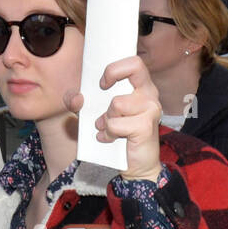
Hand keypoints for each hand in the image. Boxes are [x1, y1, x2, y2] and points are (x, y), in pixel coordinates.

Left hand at [64, 55, 161, 181]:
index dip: (114, 67)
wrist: (137, 167)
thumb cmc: (117, 134)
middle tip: (103, 88)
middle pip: (134, 67)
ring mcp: (151, 109)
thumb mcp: (93, 114)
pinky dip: (108, 133)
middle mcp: (150, 93)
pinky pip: (115, 124)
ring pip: (117, 103)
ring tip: (108, 128)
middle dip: (111, 74)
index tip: (102, 82)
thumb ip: (79, 102)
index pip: (134, 62)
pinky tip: (111, 139)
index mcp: (141, 86)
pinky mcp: (146, 126)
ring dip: (106, 119)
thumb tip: (76, 98)